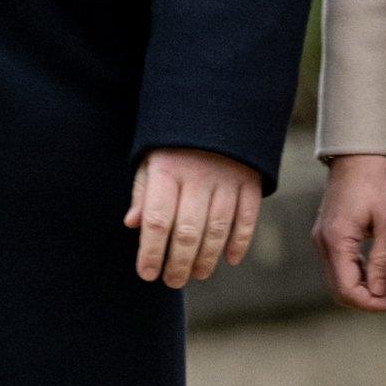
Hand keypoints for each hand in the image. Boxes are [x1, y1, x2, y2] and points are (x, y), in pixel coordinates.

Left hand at [124, 148, 262, 289]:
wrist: (221, 104)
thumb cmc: (178, 142)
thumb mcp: (151, 158)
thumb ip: (143, 192)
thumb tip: (133, 225)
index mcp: (168, 170)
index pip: (156, 220)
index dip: (150, 252)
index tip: (147, 274)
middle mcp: (198, 176)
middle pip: (187, 231)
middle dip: (178, 263)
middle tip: (173, 281)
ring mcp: (228, 178)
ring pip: (217, 228)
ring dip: (207, 257)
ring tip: (198, 273)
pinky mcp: (252, 179)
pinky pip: (247, 217)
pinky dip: (240, 241)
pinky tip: (230, 258)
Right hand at [314, 153, 385, 311]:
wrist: (359, 153)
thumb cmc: (378, 181)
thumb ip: (382, 258)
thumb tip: (381, 292)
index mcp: (336, 240)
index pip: (347, 290)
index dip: (372, 303)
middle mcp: (323, 243)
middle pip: (340, 291)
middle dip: (370, 300)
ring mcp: (323, 239)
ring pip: (340, 280)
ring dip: (366, 289)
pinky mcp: (328, 235)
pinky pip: (340, 266)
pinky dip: (360, 275)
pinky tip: (384, 274)